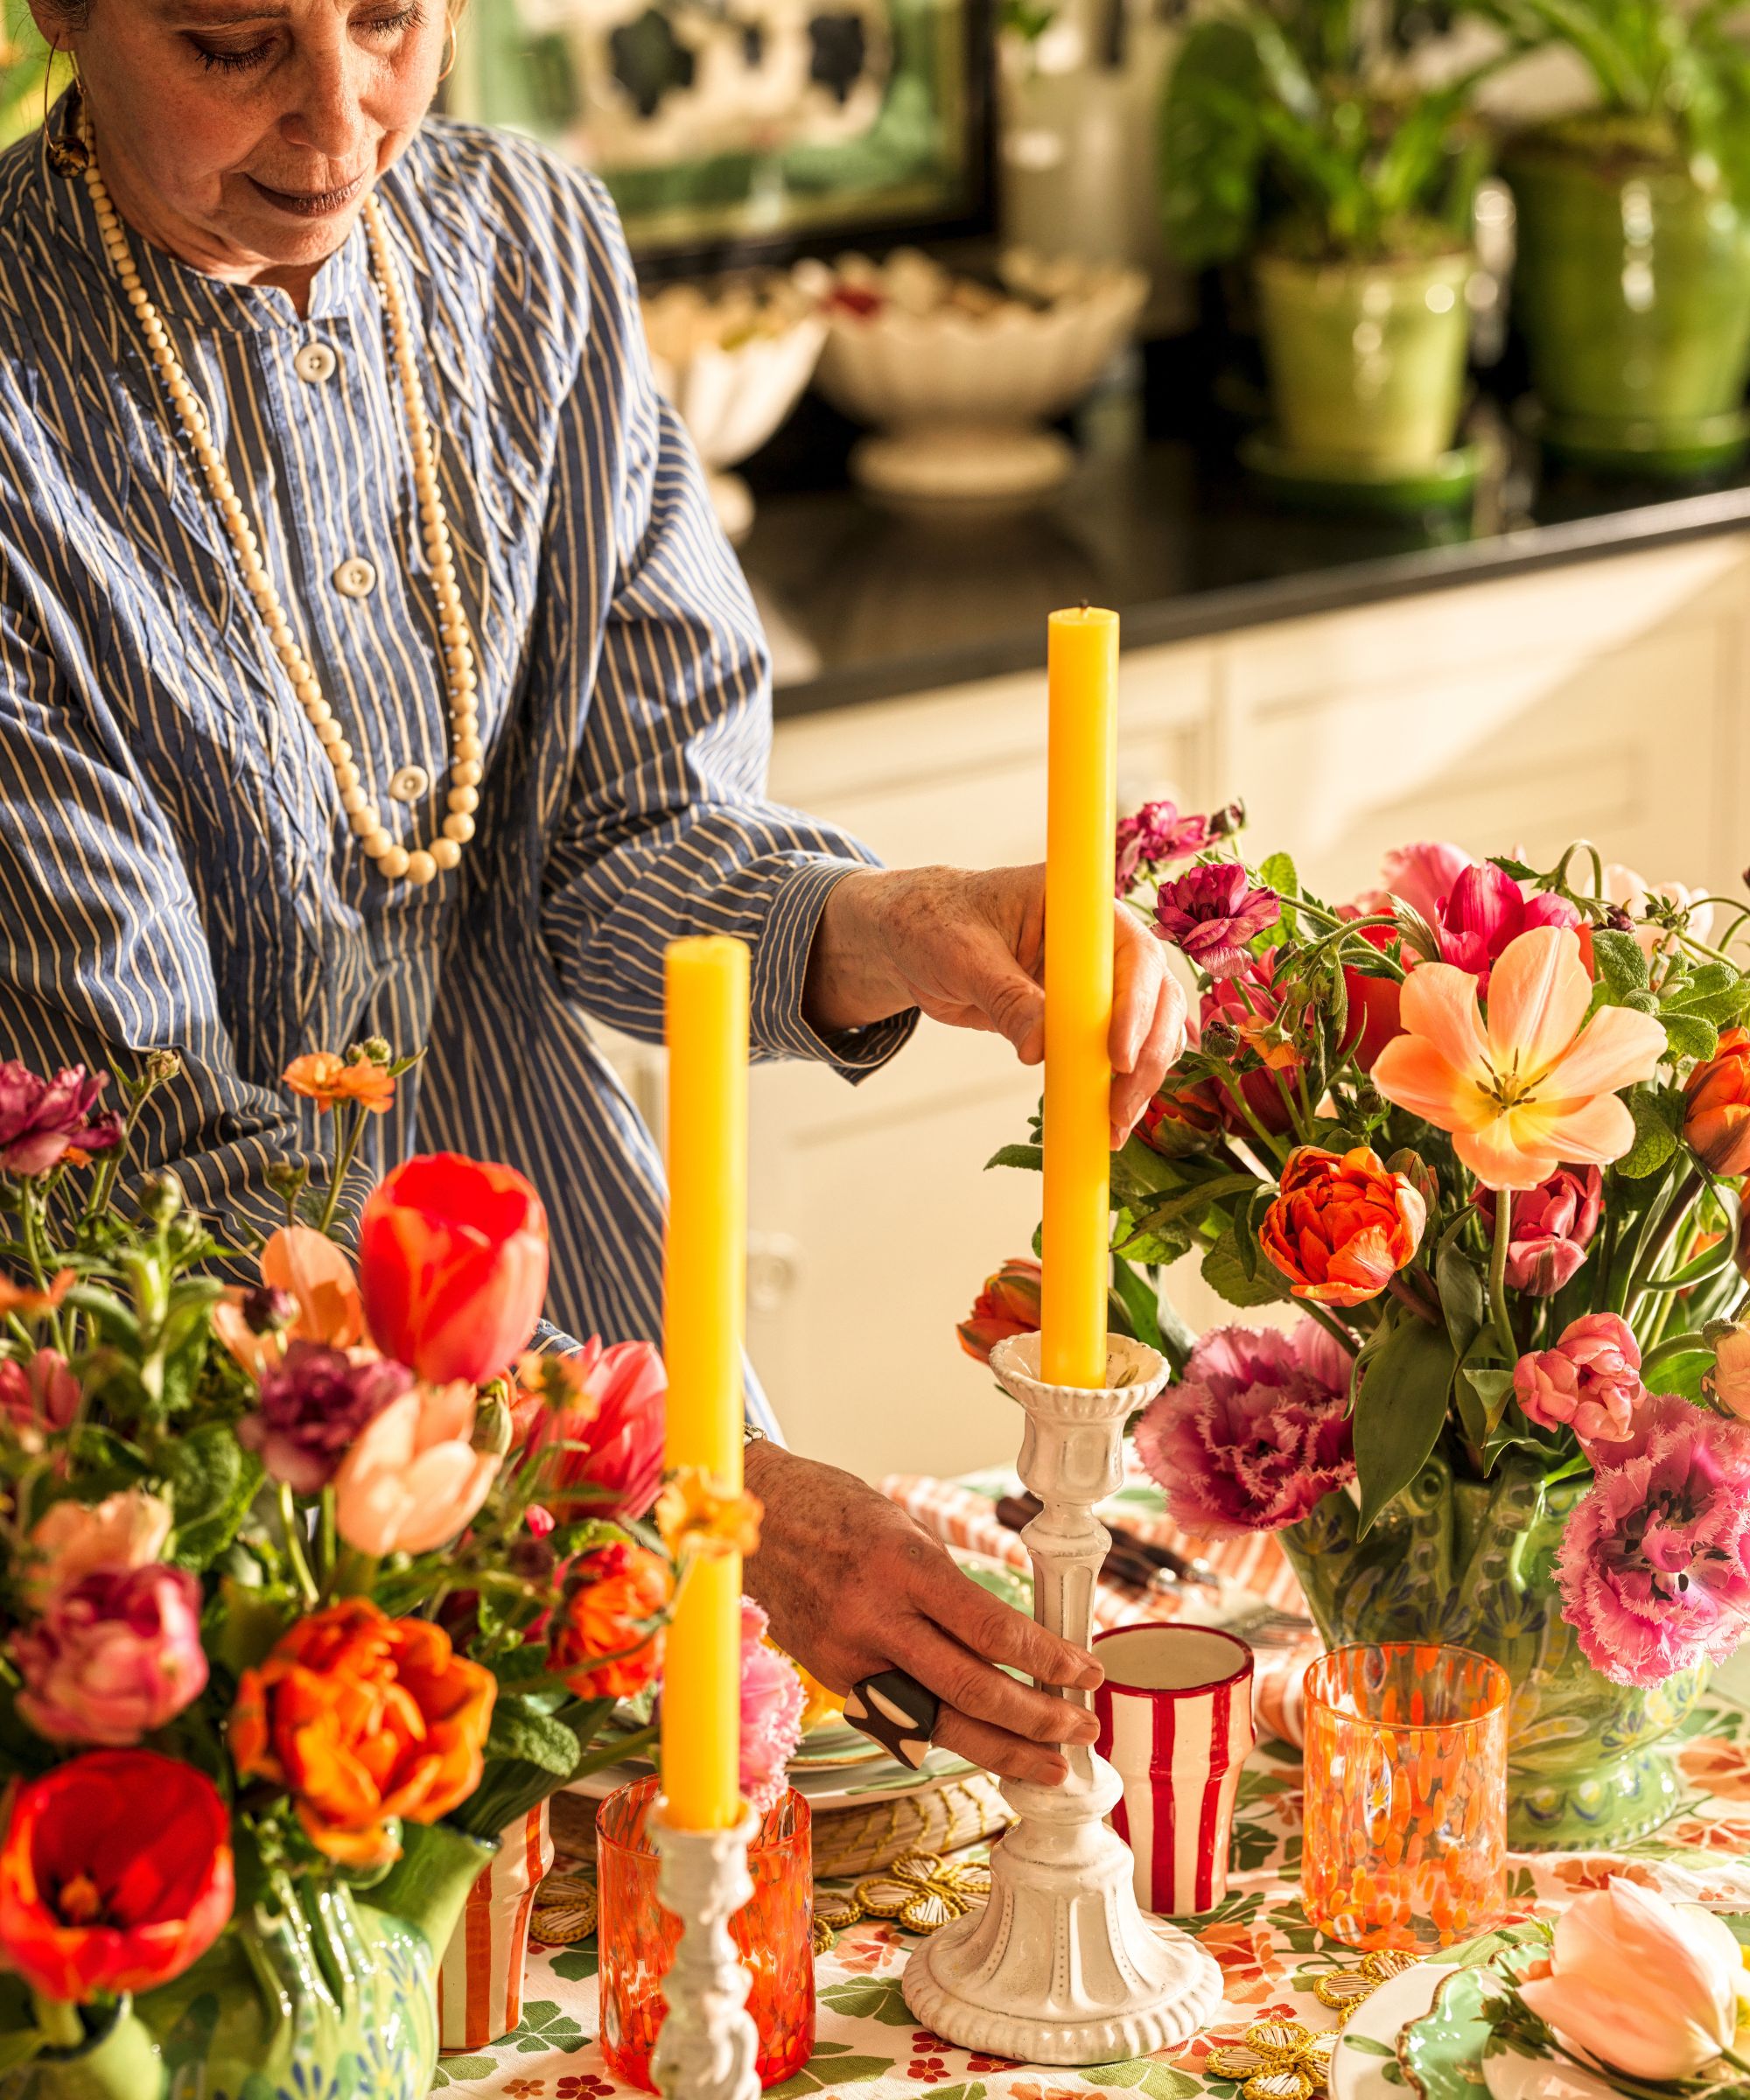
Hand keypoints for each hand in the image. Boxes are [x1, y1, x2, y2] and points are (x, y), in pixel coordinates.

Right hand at [743, 1440, 1101, 1785]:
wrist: (751, 1522)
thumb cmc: (834, 1510)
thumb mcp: (903, 1527)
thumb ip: (949, 1586)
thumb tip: (1009, 1638)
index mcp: (900, 1565)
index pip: (988, 1627)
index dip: (1045, 1657)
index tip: (1085, 1671)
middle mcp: (873, 1618)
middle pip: (969, 1689)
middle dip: (1036, 1718)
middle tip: (1082, 1727)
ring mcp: (849, 1657)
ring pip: (937, 1723)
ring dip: (1002, 1749)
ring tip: (1050, 1764)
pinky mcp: (834, 1681)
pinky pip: (900, 1722)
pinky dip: (947, 1737)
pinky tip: (987, 1748)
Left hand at [805, 865, 1187, 1143]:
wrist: (917, 938)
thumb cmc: (936, 925)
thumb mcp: (964, 957)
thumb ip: (1005, 997)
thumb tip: (1039, 1050)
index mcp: (1081, 908)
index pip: (1133, 954)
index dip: (1136, 1006)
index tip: (1117, 1058)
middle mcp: (1102, 940)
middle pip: (1157, 995)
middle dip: (1148, 1055)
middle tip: (1118, 1110)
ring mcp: (1098, 979)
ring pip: (1150, 1027)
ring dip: (1142, 1078)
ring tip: (1113, 1128)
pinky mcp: (1084, 1015)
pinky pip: (1118, 1049)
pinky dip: (1119, 1084)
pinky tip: (1113, 1120)